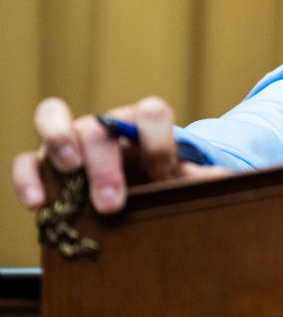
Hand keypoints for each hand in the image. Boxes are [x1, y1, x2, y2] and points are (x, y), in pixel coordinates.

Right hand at [12, 96, 228, 213]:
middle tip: (112, 203)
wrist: (136, 198)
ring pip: (54, 117)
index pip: (152, 112)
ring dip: (61, 142)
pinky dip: (29, 177)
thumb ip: (203, 179)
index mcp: (145, 125)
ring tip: (70, 172)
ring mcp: (72, 139)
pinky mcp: (45, 163)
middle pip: (102, 124)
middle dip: (107, 164)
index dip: (158, 142)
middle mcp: (106, 124)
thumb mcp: (184, 182)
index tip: (163, 174)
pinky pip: (28, 159)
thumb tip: (221, 181)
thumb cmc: (161, 184)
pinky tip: (39, 203)